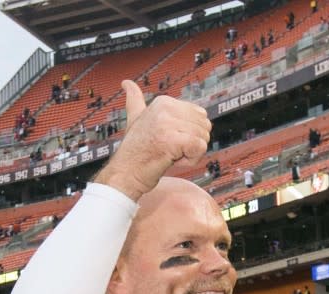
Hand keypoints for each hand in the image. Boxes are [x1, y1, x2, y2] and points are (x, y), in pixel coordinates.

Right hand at [94, 79, 211, 200]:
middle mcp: (166, 109)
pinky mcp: (172, 141)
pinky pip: (199, 148)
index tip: (169, 141)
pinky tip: (173, 161)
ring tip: (169, 156)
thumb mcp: (134, 119)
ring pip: (202, 138)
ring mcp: (168, 124)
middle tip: (170, 151)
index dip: (189, 134)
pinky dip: (191, 160)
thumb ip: (134, 101)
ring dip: (190, 154)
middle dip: (192, 144)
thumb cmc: (133, 152)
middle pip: (204, 126)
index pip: (200, 115)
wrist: (124, 175)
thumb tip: (126, 83)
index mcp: (163, 101)